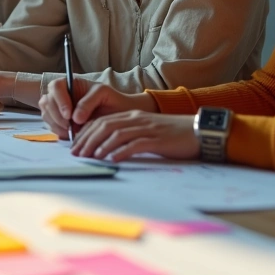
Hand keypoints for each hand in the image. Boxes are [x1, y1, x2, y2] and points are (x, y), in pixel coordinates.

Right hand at [38, 79, 156, 138]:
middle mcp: (61, 94)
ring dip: (57, 125)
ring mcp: (58, 107)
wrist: (118, 114)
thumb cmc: (111, 100)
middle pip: (47, 102)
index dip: (59, 101)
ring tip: (72, 132)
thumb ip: (87, 102)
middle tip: (70, 128)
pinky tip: (71, 135)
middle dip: (57, 116)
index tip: (69, 116)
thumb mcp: (102, 94)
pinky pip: (50, 125)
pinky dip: (58, 131)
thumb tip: (74, 118)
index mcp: (70, 83)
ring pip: (46, 114)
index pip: (56, 87)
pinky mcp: (58, 120)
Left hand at [71, 111, 198, 161]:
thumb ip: (128, 135)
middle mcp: (136, 119)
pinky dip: (122, 151)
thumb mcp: (146, 131)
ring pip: (117, 134)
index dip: (85, 133)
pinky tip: (112, 159)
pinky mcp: (157, 139)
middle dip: (87, 140)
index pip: (101, 121)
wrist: (199, 131)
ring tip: (89, 157)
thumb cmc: (171, 135)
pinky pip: (135, 144)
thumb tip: (107, 149)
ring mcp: (147, 128)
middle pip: (104, 126)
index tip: (75, 146)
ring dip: (100, 146)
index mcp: (131, 116)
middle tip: (76, 154)